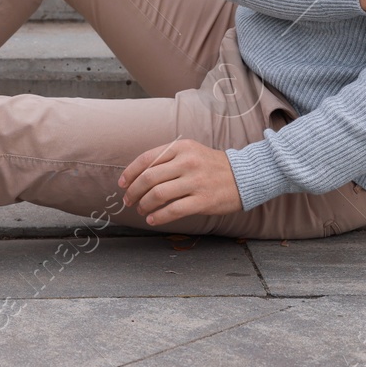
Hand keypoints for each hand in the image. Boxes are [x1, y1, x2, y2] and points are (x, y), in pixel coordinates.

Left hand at [118, 139, 242, 225]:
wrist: (244, 176)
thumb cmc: (211, 166)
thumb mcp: (190, 152)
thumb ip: (167, 160)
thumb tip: (138, 175)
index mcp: (181, 147)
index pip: (146, 159)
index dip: (129, 173)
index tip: (121, 184)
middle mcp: (187, 162)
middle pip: (149, 178)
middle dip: (133, 192)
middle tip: (128, 201)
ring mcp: (195, 181)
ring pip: (158, 194)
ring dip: (144, 205)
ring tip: (141, 210)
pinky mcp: (203, 200)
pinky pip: (173, 210)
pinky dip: (158, 216)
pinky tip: (152, 219)